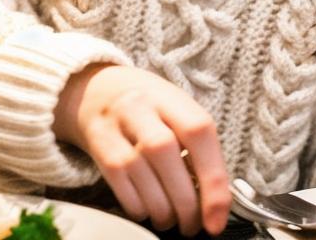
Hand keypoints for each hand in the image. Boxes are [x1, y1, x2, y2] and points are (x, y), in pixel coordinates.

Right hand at [54, 63, 230, 235]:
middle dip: (186, 202)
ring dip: (164, 211)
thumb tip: (216, 197)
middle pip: (167, 154)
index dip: (213, 179)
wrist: (98, 90)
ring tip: (172, 220)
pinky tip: (148, 209)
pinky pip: (121, 187)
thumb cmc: (147, 106)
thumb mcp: (175, 109)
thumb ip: (196, 144)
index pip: (198, 131)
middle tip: (194, 224)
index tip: (217, 217)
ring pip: (143, 175)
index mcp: (170, 96)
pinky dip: (140, 208)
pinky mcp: (99, 148)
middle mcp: (141, 107)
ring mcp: (116, 126)